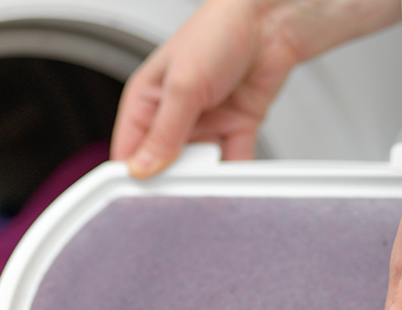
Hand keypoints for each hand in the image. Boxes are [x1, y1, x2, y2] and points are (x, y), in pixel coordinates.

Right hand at [111, 0, 400, 176]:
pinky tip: (233, 183)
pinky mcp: (235, 126)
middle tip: (177, 198)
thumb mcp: (183, 85)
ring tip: (207, 187)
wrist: (272, 18)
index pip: (129, 151)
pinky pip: (232, 160)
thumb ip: (164, 133)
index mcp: (146, 101)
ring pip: (199, 167)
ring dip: (205, 179)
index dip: (133, 177)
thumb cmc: (218, 30)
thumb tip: (142, 169)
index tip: (140, 199)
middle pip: (164, 165)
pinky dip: (234, 174)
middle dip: (172, 182)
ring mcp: (205, 122)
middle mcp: (173, 115)